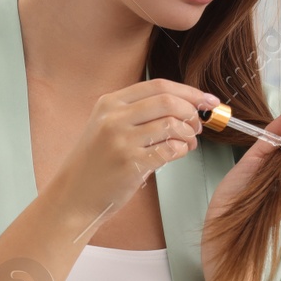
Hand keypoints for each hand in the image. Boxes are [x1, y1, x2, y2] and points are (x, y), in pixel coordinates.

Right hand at [41, 79, 215, 235]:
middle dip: (192, 112)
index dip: (189, 92)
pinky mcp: (130, 163)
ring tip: (187, 142)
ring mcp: (121, 140)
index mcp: (109, 103)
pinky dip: (182, 150)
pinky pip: (170, 150)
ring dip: (189, 134)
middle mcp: (113, 118)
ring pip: (172, 124)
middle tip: (197, 124)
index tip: (207, 100)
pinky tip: (177, 153)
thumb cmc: (94, 163)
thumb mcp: (105, 126)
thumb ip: (137, 113)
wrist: (73, 194)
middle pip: (168, 101)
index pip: (158, 86)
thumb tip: (184, 107)